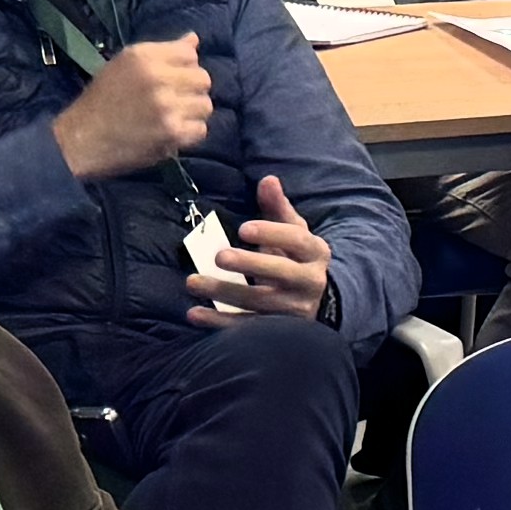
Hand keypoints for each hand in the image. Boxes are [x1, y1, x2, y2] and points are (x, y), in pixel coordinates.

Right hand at [55, 34, 216, 179]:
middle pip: (203, 78)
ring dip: (192, 113)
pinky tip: (172, 133)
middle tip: (175, 100)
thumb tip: (194, 39)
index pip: (190, 53)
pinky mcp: (171, 133)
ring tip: (173, 117)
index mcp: (143, 56)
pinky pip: (201, 129)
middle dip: (192, 90)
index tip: (173, 78)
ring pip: (205, 105)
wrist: (81, 139)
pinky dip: (189, 133)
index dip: (185, 67)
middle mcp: (157, 78)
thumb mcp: (124, 64)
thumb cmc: (101, 100)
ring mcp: (166, 107)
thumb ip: (162, 52)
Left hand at [196, 173, 335, 321]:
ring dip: (224, 292)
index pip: (297, 241)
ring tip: (193, 281)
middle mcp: (309, 282)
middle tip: (219, 256)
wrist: (317, 302)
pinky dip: (219, 323)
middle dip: (249, 264)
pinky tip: (194, 314)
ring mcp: (293, 309)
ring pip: (259, 301)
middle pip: (280, 273)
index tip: (243, 228)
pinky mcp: (277, 330)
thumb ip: (278, 208)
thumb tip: (268, 179)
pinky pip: (247, 327)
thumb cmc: (296, 258)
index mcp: (315, 253)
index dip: (271, 233)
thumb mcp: (294, 232)